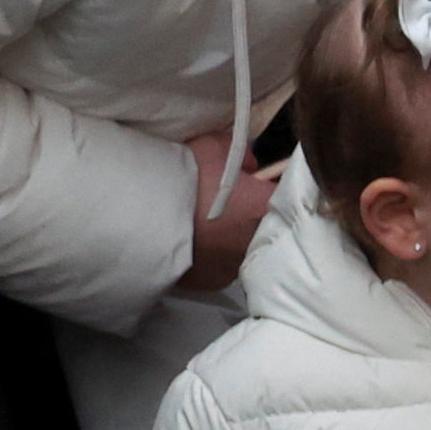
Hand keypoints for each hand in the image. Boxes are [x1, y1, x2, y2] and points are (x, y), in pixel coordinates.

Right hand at [182, 131, 278, 294]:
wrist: (142, 215)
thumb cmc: (184, 176)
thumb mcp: (214, 147)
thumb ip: (243, 154)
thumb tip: (254, 165)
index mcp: (266, 207)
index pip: (289, 196)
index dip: (273, 189)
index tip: (258, 185)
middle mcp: (258, 241)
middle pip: (268, 227)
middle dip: (255, 216)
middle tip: (232, 204)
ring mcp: (236, 266)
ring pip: (244, 250)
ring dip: (234, 239)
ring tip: (210, 226)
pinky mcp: (213, 281)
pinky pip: (221, 267)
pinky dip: (214, 257)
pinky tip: (197, 244)